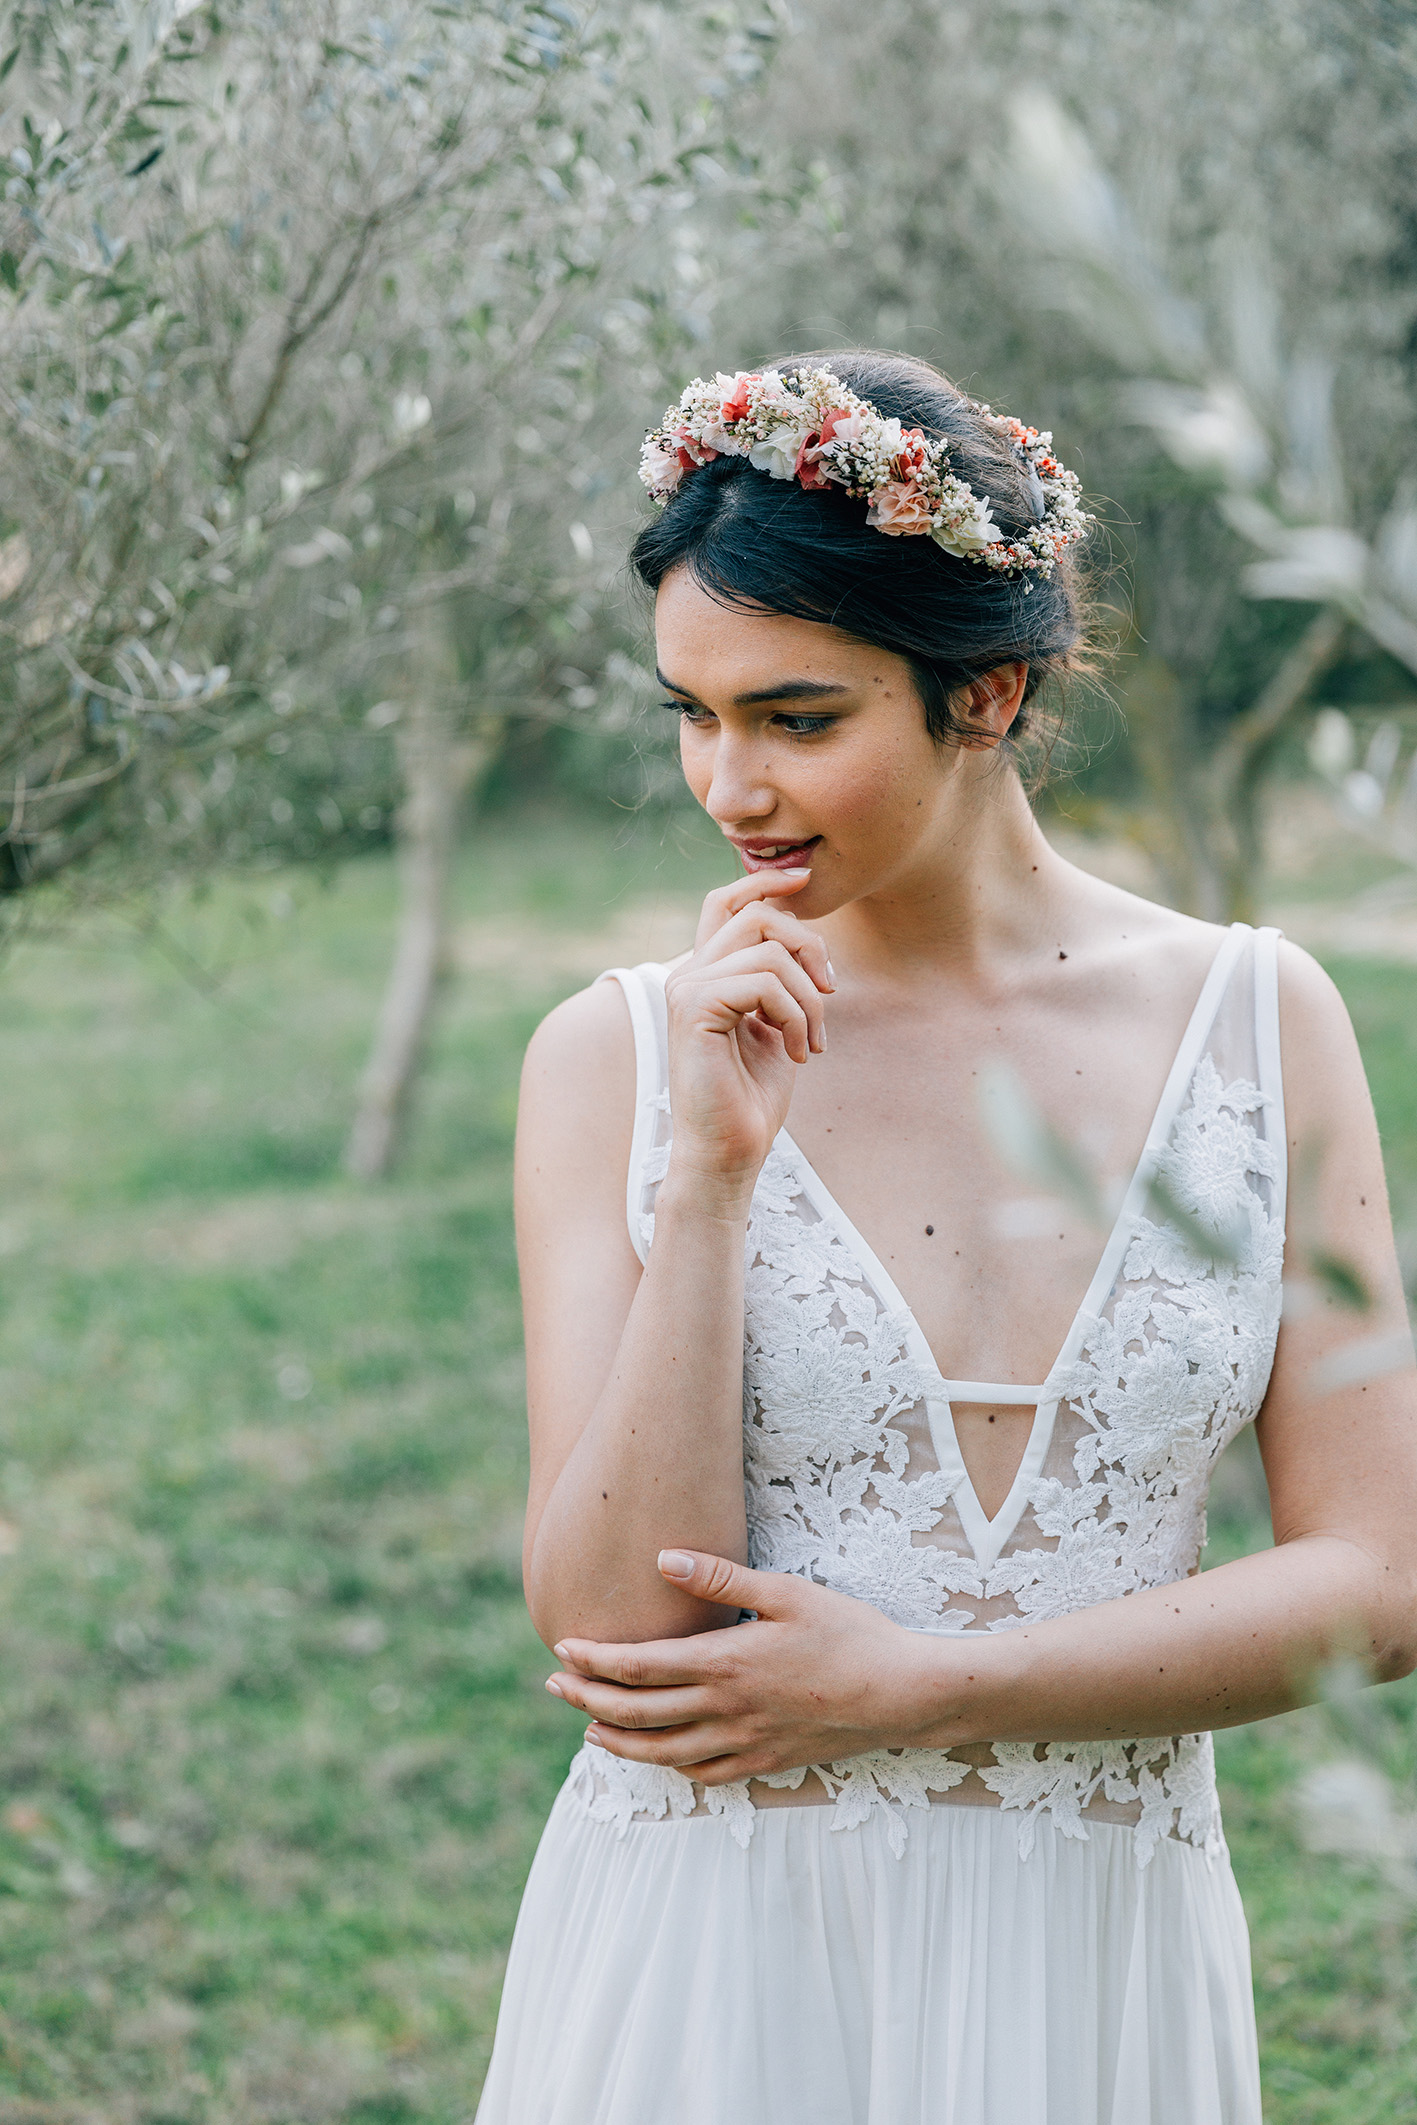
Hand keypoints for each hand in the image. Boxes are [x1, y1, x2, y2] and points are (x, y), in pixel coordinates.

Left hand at [544, 1549, 943, 1783]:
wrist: (901, 1693)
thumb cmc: (848, 1633)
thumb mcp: (786, 1592)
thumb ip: (720, 1579)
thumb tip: (662, 1559)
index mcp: (725, 1664)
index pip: (639, 1668)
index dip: (595, 1660)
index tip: (562, 1647)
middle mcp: (726, 1710)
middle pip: (638, 1714)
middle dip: (589, 1701)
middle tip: (555, 1686)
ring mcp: (745, 1743)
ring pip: (663, 1754)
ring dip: (618, 1744)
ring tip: (590, 1731)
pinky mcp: (766, 1763)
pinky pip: (704, 1775)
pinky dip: (670, 1768)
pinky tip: (659, 1756)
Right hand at [662, 871, 833, 1194]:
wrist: (728, 1153)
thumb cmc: (752, 1099)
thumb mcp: (776, 1026)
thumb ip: (780, 980)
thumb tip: (803, 937)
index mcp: (704, 974)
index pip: (726, 902)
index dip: (766, 882)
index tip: (806, 880)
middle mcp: (688, 974)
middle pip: (757, 913)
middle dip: (809, 946)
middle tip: (828, 994)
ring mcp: (685, 988)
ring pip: (769, 949)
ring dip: (809, 997)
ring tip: (810, 1041)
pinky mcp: (693, 1008)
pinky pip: (765, 981)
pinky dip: (795, 1015)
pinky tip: (796, 1052)